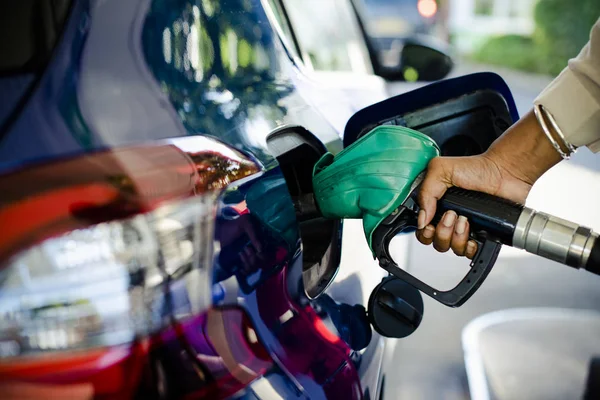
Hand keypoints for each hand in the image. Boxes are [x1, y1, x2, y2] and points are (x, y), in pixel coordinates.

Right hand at [415, 110, 562, 257]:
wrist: (504, 172)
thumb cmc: (476, 168)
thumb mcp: (440, 170)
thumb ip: (425, 192)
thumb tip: (421, 220)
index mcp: (436, 206)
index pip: (422, 230)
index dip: (424, 231)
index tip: (431, 223)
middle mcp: (449, 219)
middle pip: (436, 243)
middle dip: (442, 232)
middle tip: (452, 215)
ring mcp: (465, 228)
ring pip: (452, 249)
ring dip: (457, 237)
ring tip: (465, 220)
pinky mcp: (482, 235)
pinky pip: (471, 253)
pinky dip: (470, 248)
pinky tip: (474, 235)